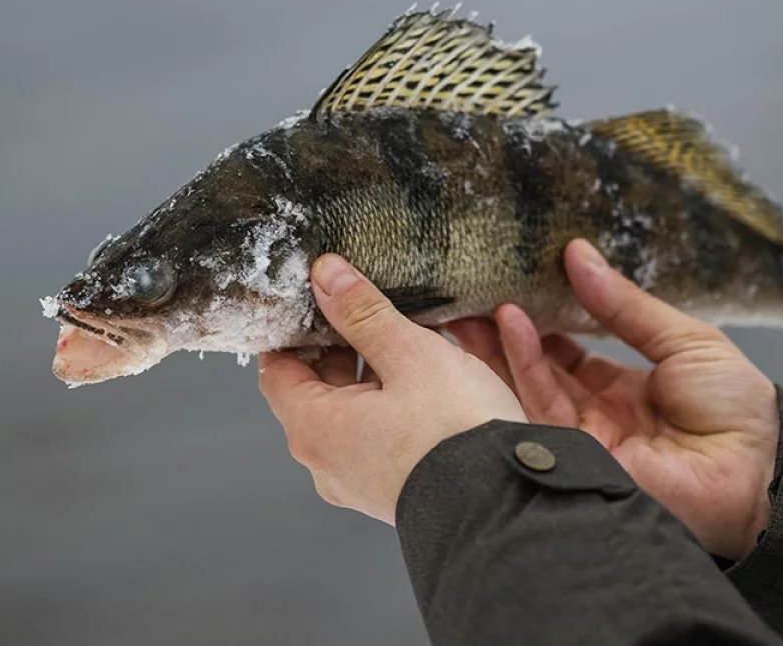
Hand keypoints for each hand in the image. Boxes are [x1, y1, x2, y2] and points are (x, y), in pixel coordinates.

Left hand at [258, 254, 525, 524]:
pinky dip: (395, 403)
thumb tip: (328, 277)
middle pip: (318, 390)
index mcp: (315, 429)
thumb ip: (365, 313)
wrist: (505, 505)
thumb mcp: (410, 354)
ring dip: (376, 373)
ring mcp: (361, 482)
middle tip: (371, 308)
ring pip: (355, 412)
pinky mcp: (395, 489)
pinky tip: (430, 378)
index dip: (294, 330)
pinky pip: (382, 435)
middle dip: (343, 346)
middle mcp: (328, 463)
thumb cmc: (455, 433)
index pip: (277, 370)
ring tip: (411, 338)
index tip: (316, 299)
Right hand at [448, 239, 778, 559]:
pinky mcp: (575, 455)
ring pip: (529, 386)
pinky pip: (538, 406)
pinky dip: (520, 364)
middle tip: (477, 293)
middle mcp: (598, 415)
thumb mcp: (685, 339)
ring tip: (480, 301)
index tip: (521, 283)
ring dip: (503, 343)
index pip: (570, 352)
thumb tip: (579, 255)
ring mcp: (584, 438)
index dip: (545, 320)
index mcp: (627, 390)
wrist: (758, 477)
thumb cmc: (739, 412)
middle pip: (541, 370)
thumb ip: (626, 305)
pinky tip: (509, 325)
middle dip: (508, 333)